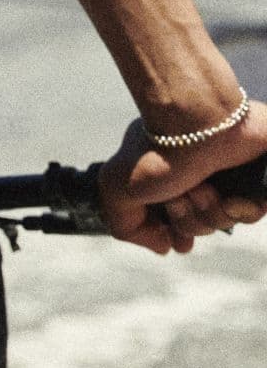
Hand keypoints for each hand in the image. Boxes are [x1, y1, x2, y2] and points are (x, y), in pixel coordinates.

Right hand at [98, 106, 266, 253]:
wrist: (201, 121)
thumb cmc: (158, 150)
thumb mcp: (115, 189)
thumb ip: (124, 225)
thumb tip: (163, 246)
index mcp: (163, 176)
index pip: (170, 219)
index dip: (174, 234)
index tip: (178, 243)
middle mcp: (194, 176)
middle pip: (197, 226)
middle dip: (188, 220)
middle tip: (180, 196)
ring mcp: (225, 176)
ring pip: (224, 221)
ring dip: (211, 212)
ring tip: (204, 187)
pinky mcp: (254, 178)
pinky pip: (253, 212)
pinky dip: (242, 210)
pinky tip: (232, 197)